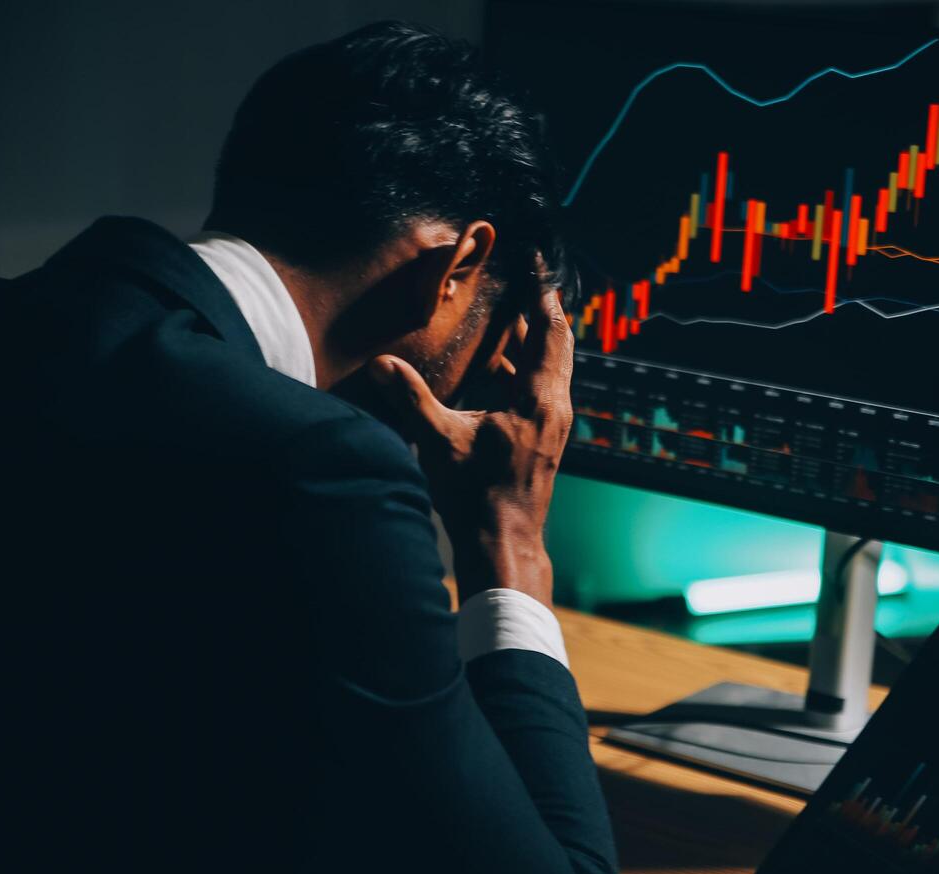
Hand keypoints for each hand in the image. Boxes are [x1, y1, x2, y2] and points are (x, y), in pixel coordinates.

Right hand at [369, 283, 573, 605]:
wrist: (503, 544)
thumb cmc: (477, 497)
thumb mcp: (438, 441)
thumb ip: (410, 397)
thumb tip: (381, 364)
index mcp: (539, 399)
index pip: (550, 330)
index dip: (542, 294)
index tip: (537, 264)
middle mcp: (555, 408)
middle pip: (557, 344)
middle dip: (541, 311)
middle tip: (527, 281)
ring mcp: (554, 426)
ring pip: (551, 368)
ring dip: (533, 342)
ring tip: (511, 316)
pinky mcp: (544, 440)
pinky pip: (542, 390)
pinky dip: (526, 370)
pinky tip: (501, 368)